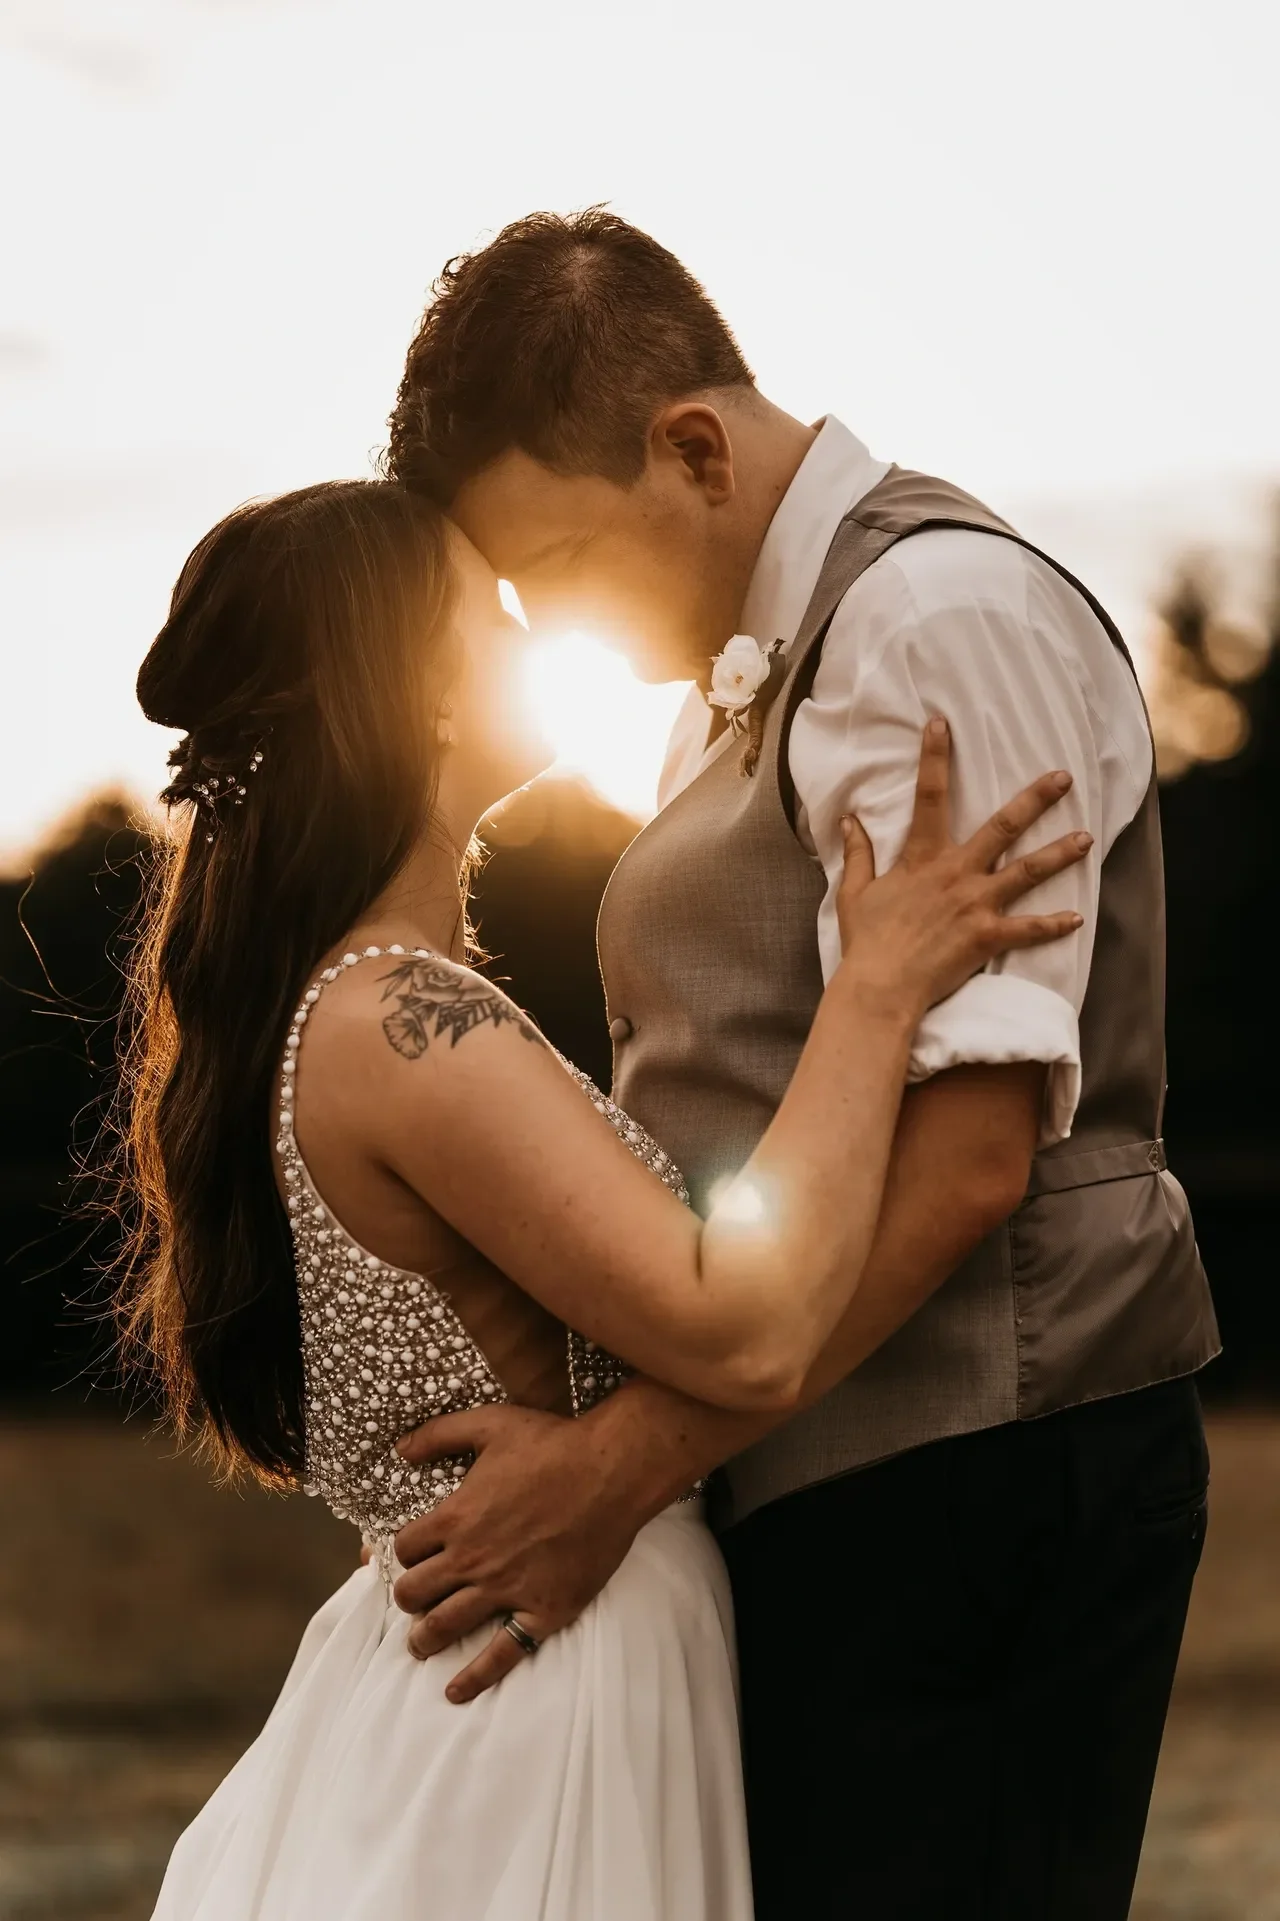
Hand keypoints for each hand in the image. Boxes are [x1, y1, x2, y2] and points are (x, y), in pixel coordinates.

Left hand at [391, 1403, 649, 1701]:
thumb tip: (400, 1448)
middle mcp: (473, 1559)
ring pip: (444, 1626)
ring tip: (420, 1644)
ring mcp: (506, 1589)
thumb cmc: (553, 1443)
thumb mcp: (490, 1423)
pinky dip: (475, 1677)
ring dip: (423, 1638)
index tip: (411, 1554)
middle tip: (413, 1598)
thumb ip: (439, 1433)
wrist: (613, 1471)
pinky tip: (456, 1691)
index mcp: (456, 1517)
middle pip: (414, 1593)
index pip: (403, 1549)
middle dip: (407, 1597)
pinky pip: (502, 1655)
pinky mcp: (543, 1610)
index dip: (401, 1553)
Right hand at [837, 718, 1088, 1010]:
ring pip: (1027, 872)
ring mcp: (976, 904)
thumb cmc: (866, 940)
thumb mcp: (854, 892)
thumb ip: (858, 853)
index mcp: (923, 858)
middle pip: (1003, 826)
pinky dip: (1052, 925)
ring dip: (1059, 854)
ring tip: (1087, 839)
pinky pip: (1027, 930)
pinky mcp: (987, 937)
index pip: (929, 796)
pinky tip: (1076, 918)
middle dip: (1035, 800)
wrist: (881, 986)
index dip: (934, 757)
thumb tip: (850, 820)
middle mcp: (957, 873)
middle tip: (1063, 778)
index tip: (942, 724)